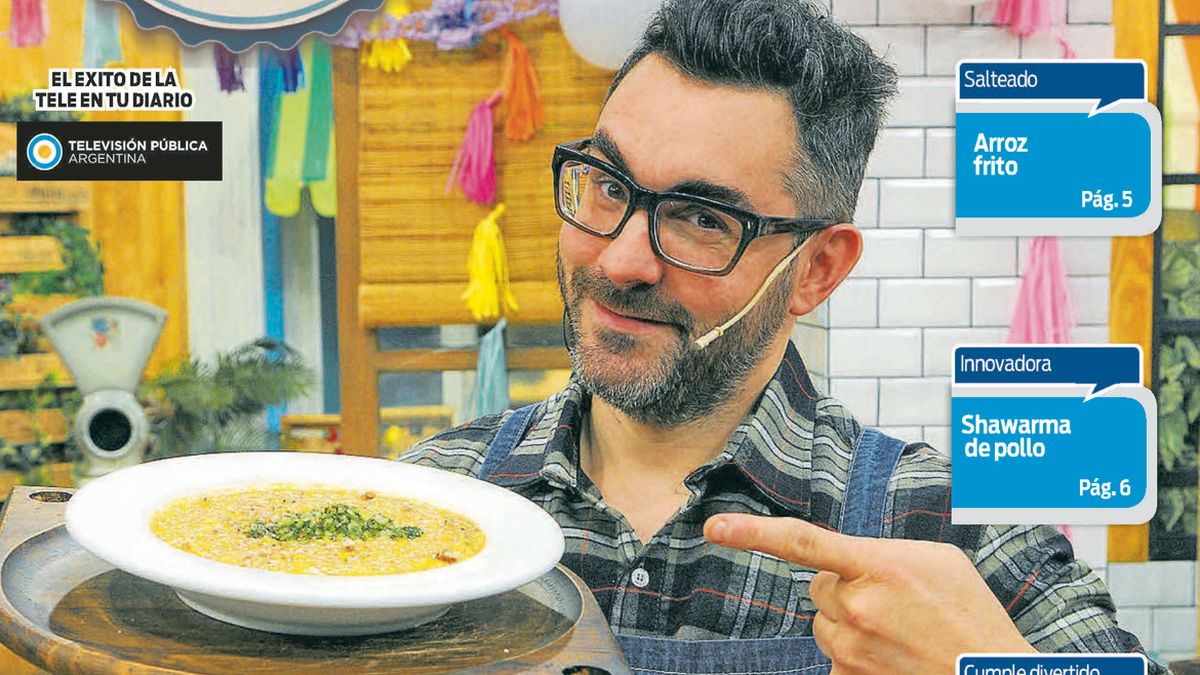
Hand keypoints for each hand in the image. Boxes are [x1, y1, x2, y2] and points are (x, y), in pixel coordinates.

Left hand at [704, 514, 1035, 674]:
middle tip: (893, 605)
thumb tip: (848, 561)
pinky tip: (894, 657)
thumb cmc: (971, 615)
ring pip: (825, 624)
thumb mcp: (936, 562)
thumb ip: (883, 553)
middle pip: (819, 588)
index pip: (802, 542)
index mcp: (879, 567)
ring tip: (899, 634)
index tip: (714, 528)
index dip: (753, 533)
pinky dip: (857, 656)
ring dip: (850, 625)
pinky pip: (836, 657)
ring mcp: (852, 650)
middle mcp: (857, 609)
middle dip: (845, 591)